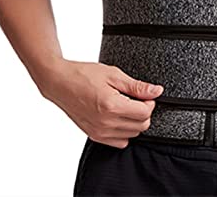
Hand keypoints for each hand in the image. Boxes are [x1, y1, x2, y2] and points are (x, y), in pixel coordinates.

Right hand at [39, 58, 163, 147]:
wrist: (60, 82)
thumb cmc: (84, 75)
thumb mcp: (114, 75)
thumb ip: (137, 86)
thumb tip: (157, 91)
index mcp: (112, 106)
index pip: (145, 114)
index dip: (150, 102)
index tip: (146, 95)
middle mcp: (105, 123)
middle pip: (141, 126)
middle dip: (144, 112)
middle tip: (136, 99)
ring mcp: (99, 132)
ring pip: (132, 135)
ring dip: (134, 122)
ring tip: (126, 106)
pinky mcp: (94, 135)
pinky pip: (119, 142)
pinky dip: (124, 131)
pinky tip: (119, 117)